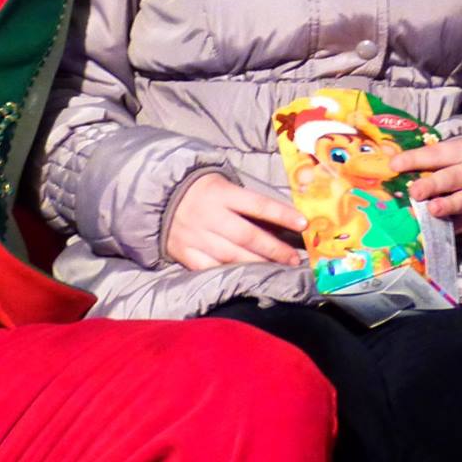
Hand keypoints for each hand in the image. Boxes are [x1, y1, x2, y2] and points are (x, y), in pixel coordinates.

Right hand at [164, 173, 306, 271]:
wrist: (157, 195)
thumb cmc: (201, 189)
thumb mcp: (222, 182)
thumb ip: (245, 200)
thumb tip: (280, 217)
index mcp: (221, 192)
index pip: (258, 205)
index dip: (282, 215)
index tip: (304, 224)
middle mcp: (210, 215)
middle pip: (248, 236)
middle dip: (274, 249)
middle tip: (294, 260)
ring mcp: (196, 236)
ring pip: (232, 256)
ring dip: (258, 265)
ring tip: (278, 271)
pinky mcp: (184, 253)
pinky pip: (210, 268)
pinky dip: (229, 274)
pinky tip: (246, 279)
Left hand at [389, 136, 461, 231]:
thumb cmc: (458, 163)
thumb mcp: (445, 152)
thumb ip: (418, 155)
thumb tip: (383, 149)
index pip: (436, 154)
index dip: (414, 159)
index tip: (394, 165)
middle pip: (453, 178)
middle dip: (433, 185)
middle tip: (414, 192)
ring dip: (447, 206)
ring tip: (432, 210)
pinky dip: (449, 227)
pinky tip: (434, 230)